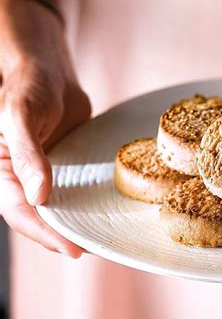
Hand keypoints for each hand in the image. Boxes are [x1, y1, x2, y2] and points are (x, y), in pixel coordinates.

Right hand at [0, 0, 90, 256]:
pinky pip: (74, 192)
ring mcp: (42, 175)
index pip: (20, 212)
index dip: (46, 233)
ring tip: (101, 238)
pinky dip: (86, 204)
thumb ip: (28, 156)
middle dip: (64, 235)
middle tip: (93, 247)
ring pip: (58, 208)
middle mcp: (19, 180)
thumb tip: (39, 196)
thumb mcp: (19, 116)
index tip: (73, 248)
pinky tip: (105, 212)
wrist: (49, 69)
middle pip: (40, 218)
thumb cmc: (26, 87)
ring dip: (76, 224)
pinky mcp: (63, 169)